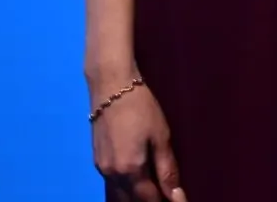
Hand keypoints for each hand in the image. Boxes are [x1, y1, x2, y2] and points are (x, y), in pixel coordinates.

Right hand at [90, 78, 185, 200]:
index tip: (179, 201)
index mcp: (130, 171)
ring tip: (155, 190)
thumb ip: (167, 169)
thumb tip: (176, 196)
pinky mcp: (97, 161)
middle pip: (132, 201)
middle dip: (149, 201)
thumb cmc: (141, 108)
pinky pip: (113, 184)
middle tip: (167, 195)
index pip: (149, 200)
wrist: (111, 87)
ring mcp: (102, 169)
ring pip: (120, 195)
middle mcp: (112, 175)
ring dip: (136, 197)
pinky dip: (126, 188)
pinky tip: (138, 181)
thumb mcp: (161, 137)